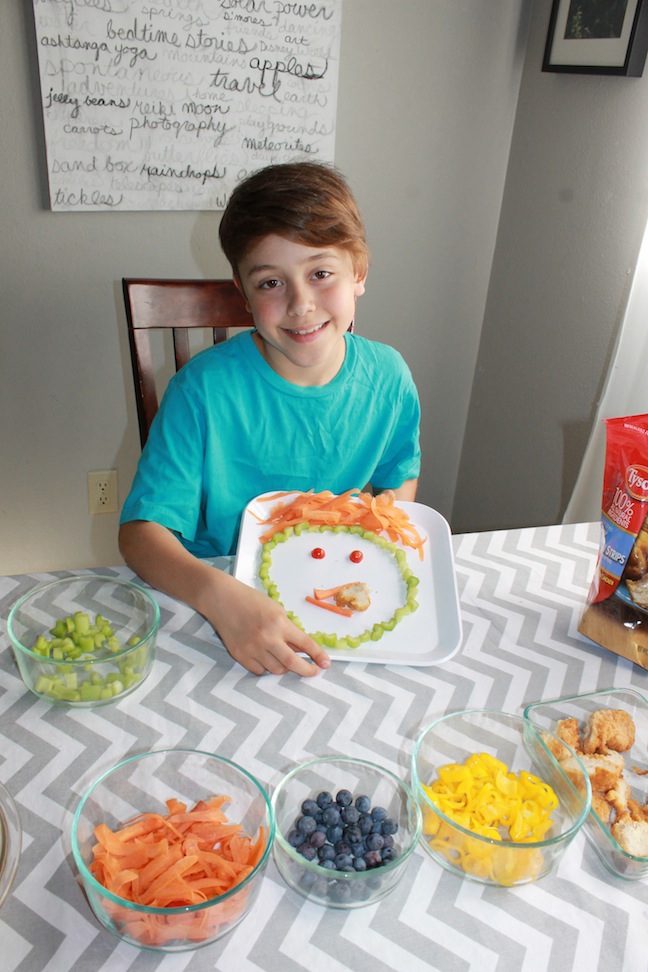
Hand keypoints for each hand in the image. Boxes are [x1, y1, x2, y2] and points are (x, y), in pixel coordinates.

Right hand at [209, 573, 330, 675]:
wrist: (222, 599)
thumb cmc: (251, 600)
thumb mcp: (276, 610)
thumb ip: (288, 629)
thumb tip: (301, 650)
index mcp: (279, 623)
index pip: (305, 644)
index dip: (318, 655)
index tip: (326, 663)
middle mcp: (267, 638)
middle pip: (292, 664)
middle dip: (307, 670)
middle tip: (313, 671)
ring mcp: (252, 649)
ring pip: (276, 670)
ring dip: (285, 668)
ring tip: (285, 659)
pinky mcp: (240, 655)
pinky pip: (259, 670)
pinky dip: (267, 667)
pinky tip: (267, 658)